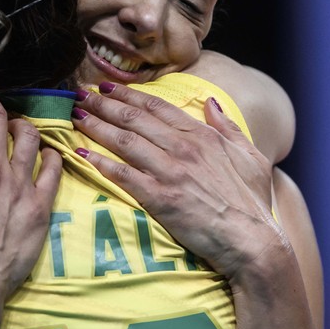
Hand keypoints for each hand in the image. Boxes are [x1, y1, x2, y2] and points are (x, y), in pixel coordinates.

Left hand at [71, 83, 284, 278]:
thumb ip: (229, 127)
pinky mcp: (160, 198)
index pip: (158, 107)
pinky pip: (123, 176)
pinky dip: (101, 163)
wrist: (253, 241)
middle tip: (80, 95)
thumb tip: (212, 102)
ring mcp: (170, 172)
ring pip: (124, 142)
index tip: (107, 87)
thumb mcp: (251, 156)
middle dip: (103, 104)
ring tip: (75, 116)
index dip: (129, 94)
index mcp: (203, 136)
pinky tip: (83, 155)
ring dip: (96, 126)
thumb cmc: (253, 203)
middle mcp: (183, 148)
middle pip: (134, 119)